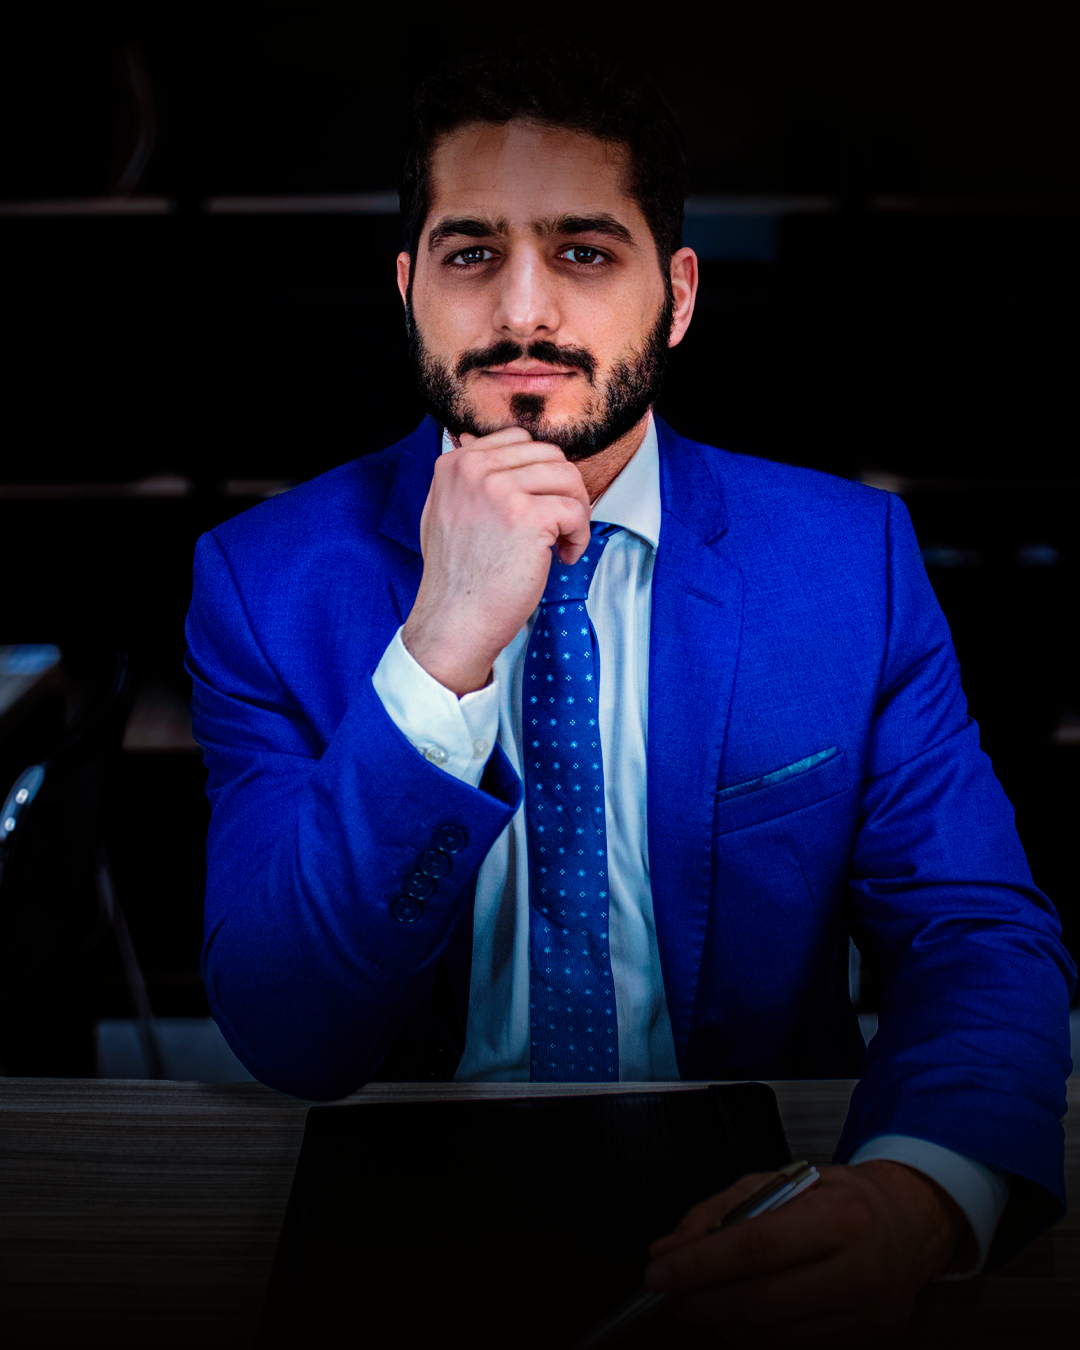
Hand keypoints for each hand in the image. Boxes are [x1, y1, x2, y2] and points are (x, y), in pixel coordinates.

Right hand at [402, 426, 590, 695]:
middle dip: (563, 489)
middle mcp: (474, 469)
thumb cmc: (457, 577)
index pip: (519, 439)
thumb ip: (466, 478)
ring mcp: (500, 490)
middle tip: (559, 526)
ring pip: (568, 477)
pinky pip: (576, 509)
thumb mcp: (444, 511)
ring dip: (576, 510)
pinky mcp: (528, 516)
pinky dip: (580, 535)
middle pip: (549, 455)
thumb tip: (485, 446)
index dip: (540, 472)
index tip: (539, 504)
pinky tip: (564, 557)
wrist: (455, 621)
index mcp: (455, 463)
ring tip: (563, 541)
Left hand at [643, 1161, 968, 1347]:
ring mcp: (866, 1316)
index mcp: (839, 1217)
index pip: (754, 1248)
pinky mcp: (867, 1344)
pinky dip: (754, 1336)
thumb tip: (670, 1246)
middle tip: (669, 1292)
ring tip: (699, 1300)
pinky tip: (738, 1315)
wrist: (909, 1225)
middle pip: (759, 1301)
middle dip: (700, 1300)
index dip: (698, 1265)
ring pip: (771, 1335)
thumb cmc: (842, 1198)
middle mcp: (859, 1270)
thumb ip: (721, 1209)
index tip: (658, 1271)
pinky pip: (792, 1349)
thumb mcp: (782, 1180)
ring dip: (721, 1321)